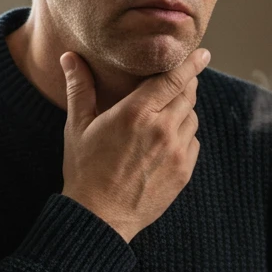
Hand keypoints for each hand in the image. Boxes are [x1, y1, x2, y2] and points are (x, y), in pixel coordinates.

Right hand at [61, 48, 209, 243]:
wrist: (99, 218)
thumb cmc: (84, 170)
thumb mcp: (78, 127)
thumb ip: (80, 88)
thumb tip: (69, 57)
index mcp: (136, 113)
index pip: (173, 78)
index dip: (190, 63)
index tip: (203, 53)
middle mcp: (161, 129)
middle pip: (187, 94)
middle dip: (185, 85)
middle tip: (178, 80)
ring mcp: (175, 152)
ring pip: (191, 118)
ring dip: (183, 111)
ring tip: (163, 116)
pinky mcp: (183, 171)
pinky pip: (192, 142)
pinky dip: (184, 136)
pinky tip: (165, 142)